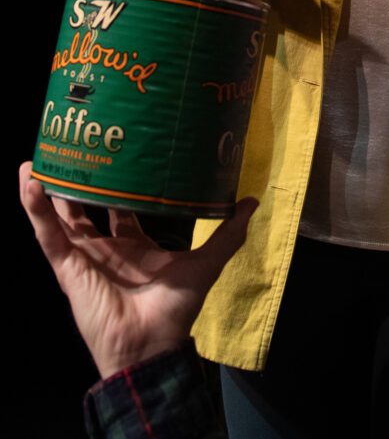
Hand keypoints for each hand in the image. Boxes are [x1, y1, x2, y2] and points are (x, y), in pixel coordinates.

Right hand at [20, 163, 255, 378]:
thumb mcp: (207, 261)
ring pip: (59, 219)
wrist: (152, 343)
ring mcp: (85, 257)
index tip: (116, 156)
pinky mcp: (68, 268)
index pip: (120, 208)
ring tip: (35, 160)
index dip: (117, 186)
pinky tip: (31, 183)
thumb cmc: (176, 307)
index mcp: (134, 244)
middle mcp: (106, 248)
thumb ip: (228, 232)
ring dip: (46, 192)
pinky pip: (48, 236)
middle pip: (85, 209)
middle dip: (77, 184)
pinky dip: (37, 211)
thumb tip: (251, 201)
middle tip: (71, 150)